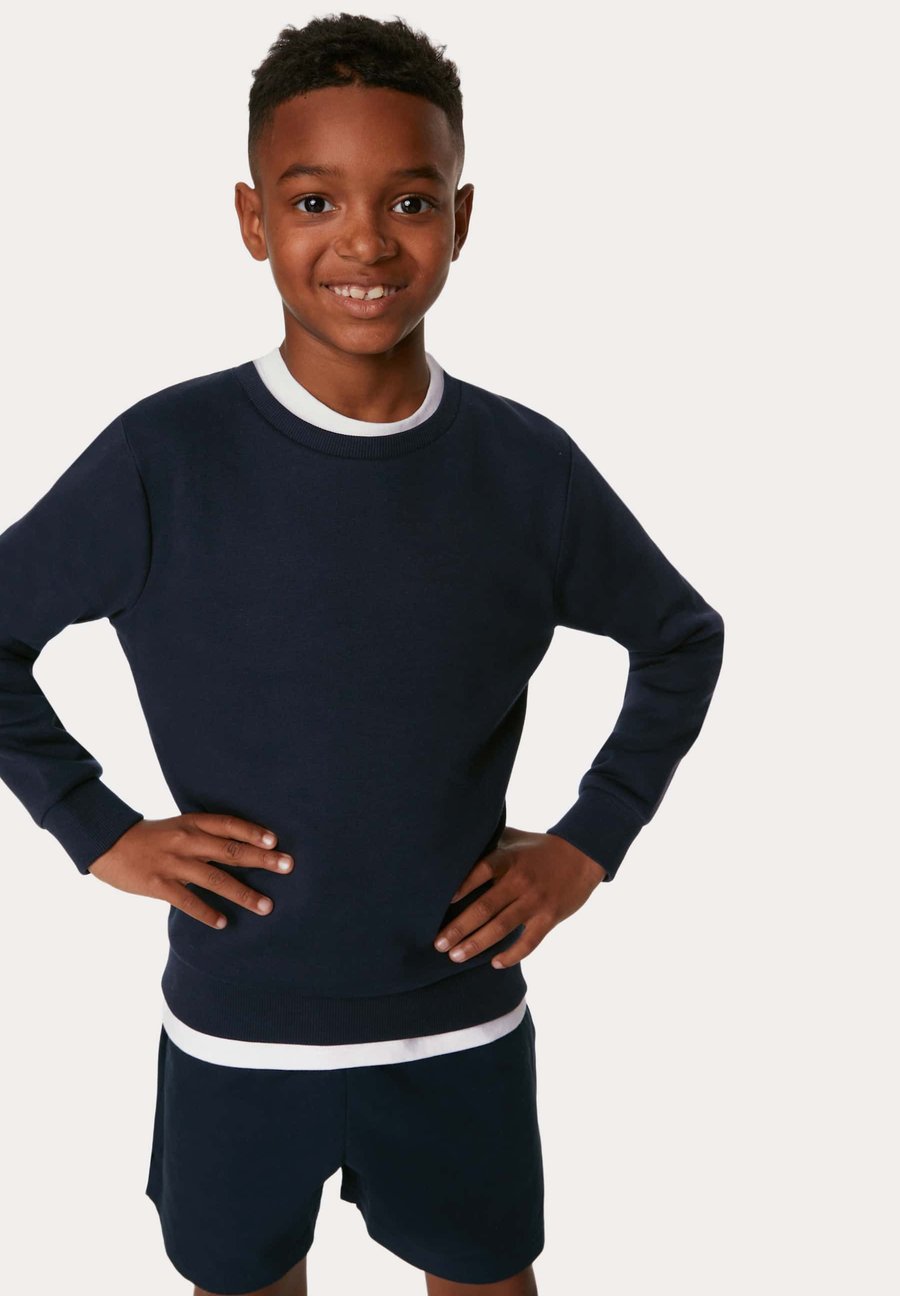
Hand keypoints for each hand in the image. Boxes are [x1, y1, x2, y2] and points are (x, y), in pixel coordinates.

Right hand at [87, 813, 293, 928]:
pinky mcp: (158, 885)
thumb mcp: (180, 826)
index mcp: (192, 823)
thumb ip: (207, 836)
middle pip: (230, 850)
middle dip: (261, 859)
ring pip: (215, 879)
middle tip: (288, 866)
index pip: (229, 824)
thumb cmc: (152, 837)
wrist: (107, 843)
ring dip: (243, 894)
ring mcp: (172, 863)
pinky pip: (187, 901)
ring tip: (266, 906)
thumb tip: (244, 848)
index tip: (276, 841)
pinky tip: (224, 923)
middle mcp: (186, 840)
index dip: (253, 832)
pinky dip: (207, 913)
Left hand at [433, 825, 606, 968]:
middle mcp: (520, 880)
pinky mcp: (550, 917)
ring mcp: (535, 900)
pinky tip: (495, 963)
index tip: (439, 903)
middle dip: (459, 927)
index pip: (481, 871)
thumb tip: (454, 847)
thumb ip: (488, 843)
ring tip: (455, 956)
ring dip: (477, 944)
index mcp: (509, 859)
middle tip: (438, 944)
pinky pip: (529, 941)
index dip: (461, 886)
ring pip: (502, 927)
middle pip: (485, 906)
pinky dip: (512, 955)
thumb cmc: (539, 848)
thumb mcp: (513, 839)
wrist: (583, 854)